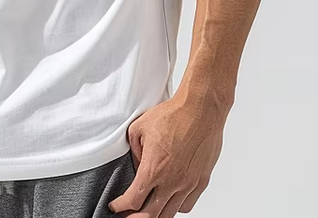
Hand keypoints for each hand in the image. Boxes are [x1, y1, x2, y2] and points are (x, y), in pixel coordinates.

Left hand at [107, 85, 228, 215]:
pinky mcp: (201, 181)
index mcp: (153, 169)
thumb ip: (134, 151)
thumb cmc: (173, 115)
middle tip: (127, 216)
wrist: (201, 110)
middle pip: (150, 215)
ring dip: (156, 214)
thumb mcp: (139, 128)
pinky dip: (176, 207)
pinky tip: (170, 200)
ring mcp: (188, 184)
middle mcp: (172, 181)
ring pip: (170, 213)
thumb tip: (136, 165)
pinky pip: (187, 205)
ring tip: (148, 210)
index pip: (133, 201)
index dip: (121, 207)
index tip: (116, 206)